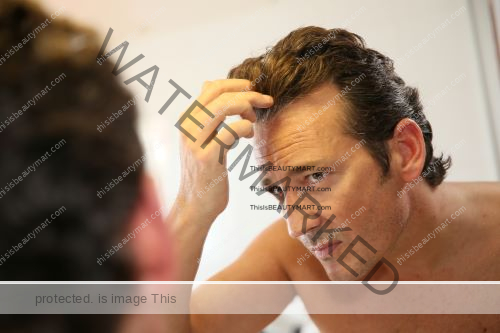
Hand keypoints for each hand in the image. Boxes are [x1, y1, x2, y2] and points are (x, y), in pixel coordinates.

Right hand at [174, 79, 273, 222]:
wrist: (195, 205)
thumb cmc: (205, 171)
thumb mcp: (201, 138)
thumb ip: (206, 114)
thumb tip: (208, 83)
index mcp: (187, 119)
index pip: (212, 87)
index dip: (237, 84)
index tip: (255, 89)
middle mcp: (187, 126)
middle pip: (219, 93)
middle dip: (249, 93)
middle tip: (266, 101)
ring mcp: (194, 142)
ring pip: (224, 107)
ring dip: (247, 108)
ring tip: (254, 121)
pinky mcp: (206, 157)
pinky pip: (231, 131)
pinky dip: (245, 128)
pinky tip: (248, 137)